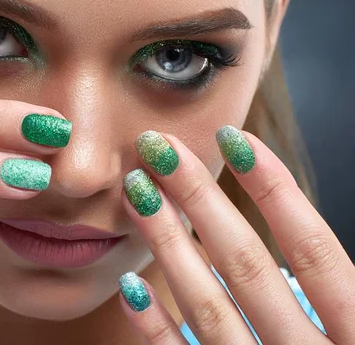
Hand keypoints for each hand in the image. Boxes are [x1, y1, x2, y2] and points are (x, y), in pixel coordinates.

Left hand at [118, 128, 353, 343]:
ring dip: (168, 246)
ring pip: (208, 309)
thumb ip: (341, 295)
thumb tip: (292, 217)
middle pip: (248, 267)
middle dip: (200, 200)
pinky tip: (130, 286)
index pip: (313, 250)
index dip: (275, 191)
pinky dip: (155, 326)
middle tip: (159, 148)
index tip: (233, 139)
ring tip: (136, 194)